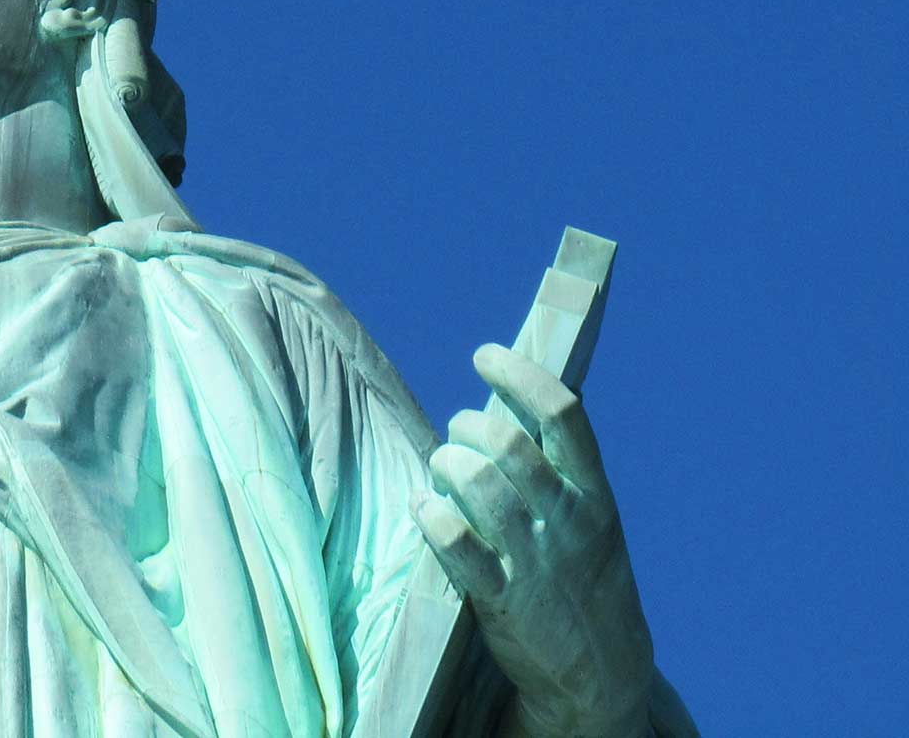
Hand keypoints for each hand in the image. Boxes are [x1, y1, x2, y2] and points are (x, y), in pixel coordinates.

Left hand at [416, 345, 654, 737]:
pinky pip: (453, 541)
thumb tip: (503, 402)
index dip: (520, 374)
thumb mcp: (590, 520)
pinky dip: (429, 514)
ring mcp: (535, 559)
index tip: (484, 356)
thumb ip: (555, 470)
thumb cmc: (582, 578)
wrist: (604, 673)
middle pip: (507, 443)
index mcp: (595, 495)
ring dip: (445, 465)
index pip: (563, 414)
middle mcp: (569, 521)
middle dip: (466, 427)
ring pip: (477, 483)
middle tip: (459, 441)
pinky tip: (425, 508)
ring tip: (443, 472)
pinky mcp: (501, 597)